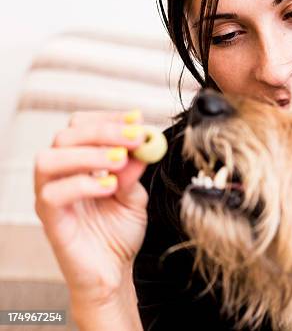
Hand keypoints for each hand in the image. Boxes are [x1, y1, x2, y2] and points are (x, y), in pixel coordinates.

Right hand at [34, 110, 150, 305]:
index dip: (108, 118)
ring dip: (88, 154)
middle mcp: (60, 175)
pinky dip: (82, 184)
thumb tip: (142, 144)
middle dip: (103, 131)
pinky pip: (52, 194)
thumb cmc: (119, 233)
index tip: (136, 119)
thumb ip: (134, 172)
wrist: (112, 272)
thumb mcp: (135, 196)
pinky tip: (108, 187)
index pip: (81, 126)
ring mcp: (50, 196)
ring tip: (120, 161)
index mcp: (79, 163)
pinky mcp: (49, 219)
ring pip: (49, 159)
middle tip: (134, 139)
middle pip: (65, 136)